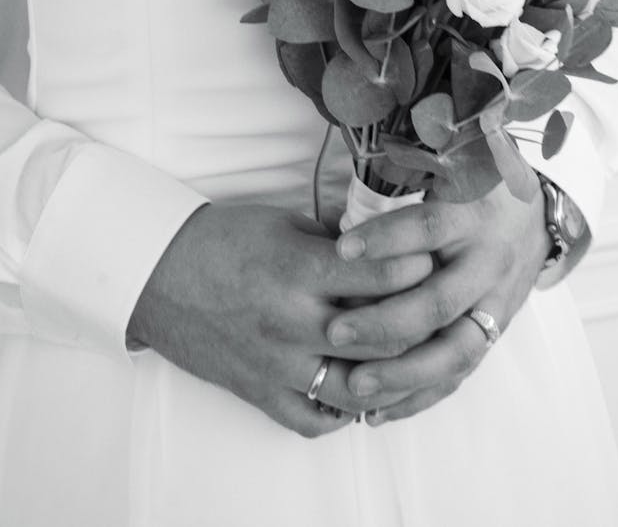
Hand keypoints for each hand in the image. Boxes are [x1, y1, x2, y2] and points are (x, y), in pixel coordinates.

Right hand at [127, 203, 432, 436]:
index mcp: (302, 271)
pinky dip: (342, 412)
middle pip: (384, 338)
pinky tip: (358, 392)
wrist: (158, 273)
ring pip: (358, 389)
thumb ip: (336, 243)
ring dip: (389, 376)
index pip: (384, 277)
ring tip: (404, 357)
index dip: (417, 267)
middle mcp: (294, 322)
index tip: (430, 259)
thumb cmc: (222, 240)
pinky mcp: (259, 392)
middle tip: (431, 309)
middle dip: (417, 323)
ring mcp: (278, 364)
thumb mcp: (285, 224)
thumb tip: (386, 250)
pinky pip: (313, 420)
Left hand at [324, 180, 550, 424]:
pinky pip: (459, 374)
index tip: (341, 250)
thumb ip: (405, 183)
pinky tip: (378, 412)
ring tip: (355, 385)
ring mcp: (495, 303)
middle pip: (439, 301)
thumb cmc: (471, 190)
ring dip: (403, 373)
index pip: (428, 228)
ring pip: (454, 351)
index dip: (386, 240)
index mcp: (472, 216)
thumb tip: (345, 205)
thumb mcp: (448, 173)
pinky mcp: (495, 333)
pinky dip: (419, 397)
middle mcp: (487, 262)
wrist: (531, 216)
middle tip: (335, 331)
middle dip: (385, 322)